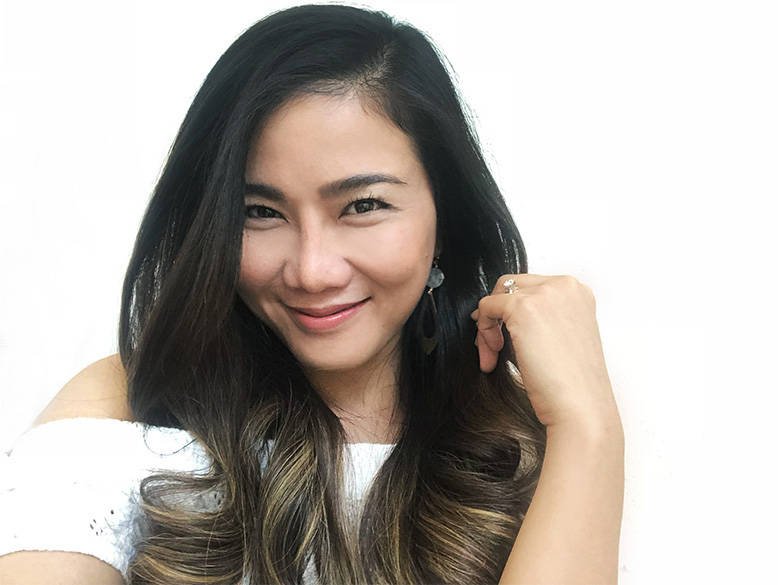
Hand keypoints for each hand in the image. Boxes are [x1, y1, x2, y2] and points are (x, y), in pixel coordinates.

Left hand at [470, 274, 617, 428]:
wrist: (580, 407)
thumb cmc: (573, 384)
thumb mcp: (561, 337)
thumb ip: (542, 317)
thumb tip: (504, 313)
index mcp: (578, 292)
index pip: (531, 287)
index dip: (512, 312)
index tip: (505, 335)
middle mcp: (565, 286)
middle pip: (511, 286)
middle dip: (497, 316)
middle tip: (493, 346)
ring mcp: (545, 293)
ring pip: (496, 297)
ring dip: (488, 327)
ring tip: (492, 355)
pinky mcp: (523, 307)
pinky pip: (487, 307)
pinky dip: (483, 331)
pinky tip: (492, 356)